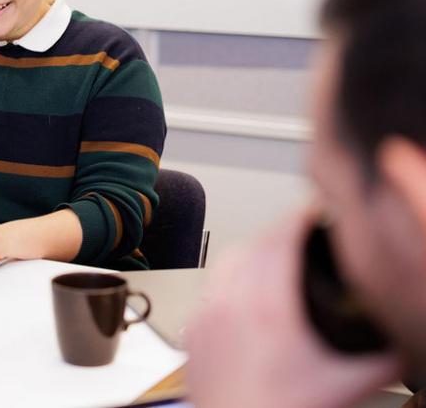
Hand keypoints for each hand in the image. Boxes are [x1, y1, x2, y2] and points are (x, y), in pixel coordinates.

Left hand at [184, 209, 399, 407]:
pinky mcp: (193, 331)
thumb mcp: (345, 387)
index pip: (280, 241)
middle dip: (281, 230)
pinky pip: (211, 288)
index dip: (299, 219)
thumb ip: (383, 360)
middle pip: (254, 245)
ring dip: (254, 250)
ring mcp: (206, 316)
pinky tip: (249, 287)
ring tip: (279, 253)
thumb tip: (404, 342)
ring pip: (228, 263)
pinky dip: (232, 276)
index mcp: (266, 309)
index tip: (314, 210)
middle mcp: (230, 304)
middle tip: (304, 228)